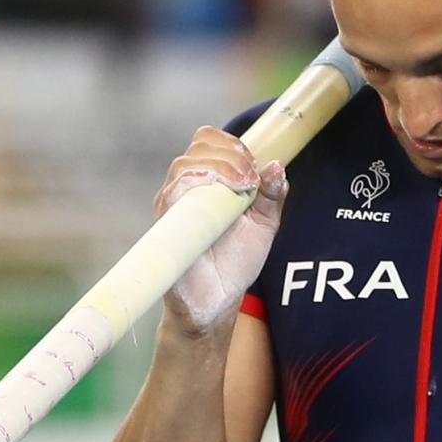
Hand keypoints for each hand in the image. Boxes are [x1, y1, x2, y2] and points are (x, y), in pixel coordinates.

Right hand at [156, 127, 286, 335]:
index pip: (208, 141)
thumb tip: (276, 165)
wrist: (218, 300)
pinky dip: (198, 185)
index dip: (231, 143)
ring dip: (219, 168)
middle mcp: (185, 189)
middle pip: (198, 147)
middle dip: (230, 154)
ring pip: (185, 165)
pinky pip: (172, 192)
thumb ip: (271, 195)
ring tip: (243, 188)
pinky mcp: (165, 224)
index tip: (253, 163)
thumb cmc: (235, 262)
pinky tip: (223, 198)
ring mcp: (172, 205)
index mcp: (206, 182)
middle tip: (251, 177)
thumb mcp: (263, 224)